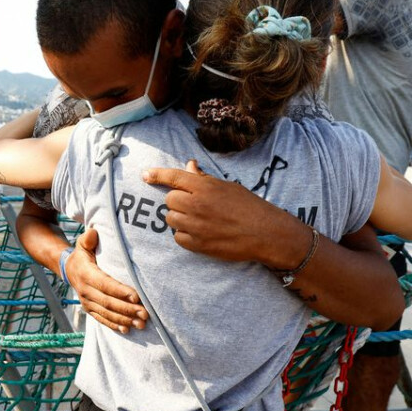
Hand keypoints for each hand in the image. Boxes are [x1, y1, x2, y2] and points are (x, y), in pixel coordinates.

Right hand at [66, 229, 147, 333]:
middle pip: (108, 302)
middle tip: (145, 313)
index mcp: (86, 274)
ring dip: (125, 319)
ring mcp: (87, 302)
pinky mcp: (89, 310)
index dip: (120, 291)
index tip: (137, 296)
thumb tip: (93, 233)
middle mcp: (85, 291)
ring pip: (107, 313)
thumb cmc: (83, 255)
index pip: (105, 284)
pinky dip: (114, 325)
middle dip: (128, 309)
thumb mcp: (82, 244)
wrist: (69, 270)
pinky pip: (102, 319)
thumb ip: (88, 239)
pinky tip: (127, 329)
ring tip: (141, 323)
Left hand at [141, 160, 292, 264]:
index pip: (174, 177)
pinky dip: (184, 235)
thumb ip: (204, 179)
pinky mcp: (198, 245)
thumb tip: (189, 165)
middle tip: (193, 205)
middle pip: (169, 200)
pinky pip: (177, 238)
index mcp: (206, 187)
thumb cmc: (249, 207)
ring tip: (198, 220)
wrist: (265, 233)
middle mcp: (198, 204)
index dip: (157, 175)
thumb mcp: (227, 186)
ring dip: (180, 219)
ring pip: (171, 219)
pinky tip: (199, 233)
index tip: (145, 175)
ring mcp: (197, 226)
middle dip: (177, 202)